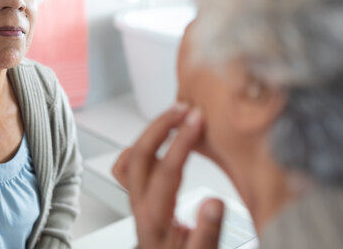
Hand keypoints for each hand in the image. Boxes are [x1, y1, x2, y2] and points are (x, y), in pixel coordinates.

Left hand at [114, 104, 223, 247]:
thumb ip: (207, 232)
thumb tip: (214, 202)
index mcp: (155, 217)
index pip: (167, 171)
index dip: (182, 141)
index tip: (197, 120)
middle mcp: (139, 204)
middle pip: (140, 155)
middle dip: (161, 126)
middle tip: (184, 109)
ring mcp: (134, 198)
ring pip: (132, 155)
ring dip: (152, 131)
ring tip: (174, 116)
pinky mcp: (137, 195)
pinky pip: (128, 164)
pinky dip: (141, 145)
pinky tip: (157, 137)